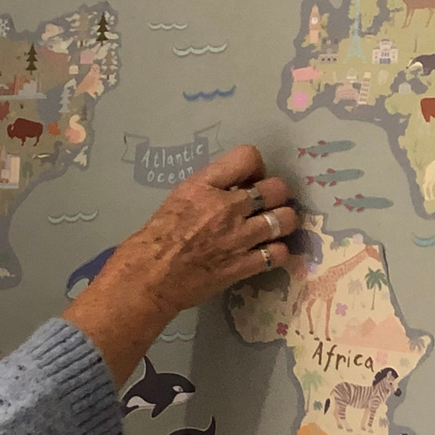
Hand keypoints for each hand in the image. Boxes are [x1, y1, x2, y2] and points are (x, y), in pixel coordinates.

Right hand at [64, 146, 298, 385]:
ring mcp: (238, 237)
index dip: (256, 167)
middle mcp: (226, 207)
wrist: (148, 278)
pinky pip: (279, 253)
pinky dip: (278, 252)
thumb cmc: (155, 238)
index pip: (248, 156)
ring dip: (283, 222)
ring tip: (273, 228)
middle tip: (267, 205)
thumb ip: (211, 188)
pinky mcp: (243, 265)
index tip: (251, 180)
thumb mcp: (181, 197)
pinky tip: (268, 253)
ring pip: (285, 219)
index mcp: (205, 185)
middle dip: (276, 195)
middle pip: (276, 188)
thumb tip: (237, 187)